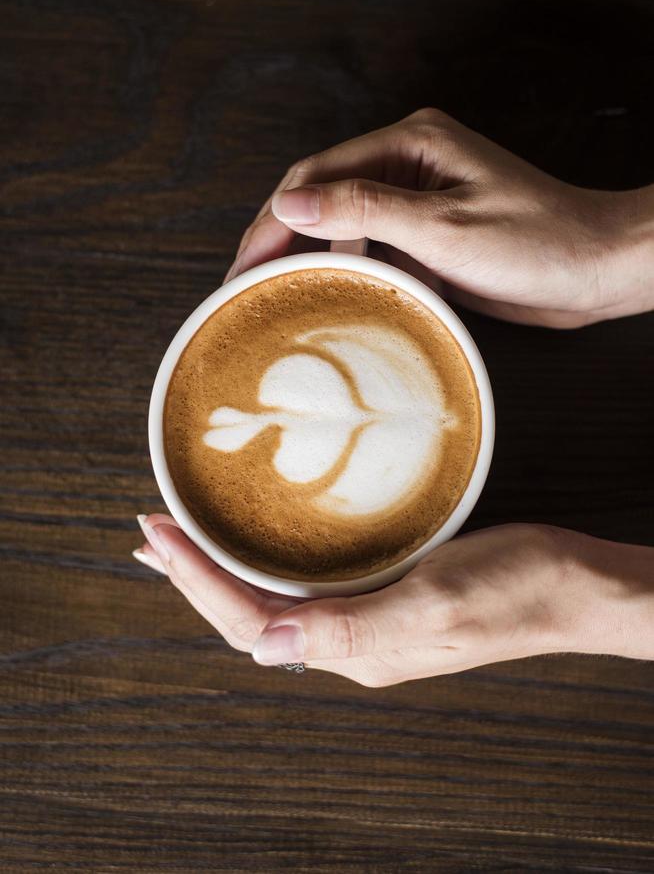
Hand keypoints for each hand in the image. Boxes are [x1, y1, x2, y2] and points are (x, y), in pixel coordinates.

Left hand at [134, 516, 653, 686]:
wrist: (573, 584)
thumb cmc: (516, 588)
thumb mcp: (436, 604)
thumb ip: (353, 629)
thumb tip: (266, 649)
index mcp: (356, 648)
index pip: (252, 622)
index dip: (197, 581)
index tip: (159, 535)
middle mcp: (352, 640)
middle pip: (250, 614)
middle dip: (193, 575)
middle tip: (151, 532)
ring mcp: (369, 618)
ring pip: (273, 598)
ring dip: (222, 569)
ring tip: (181, 542)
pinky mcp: (386, 592)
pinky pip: (305, 582)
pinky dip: (266, 560)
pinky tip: (258, 542)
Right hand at [226, 108, 653, 326]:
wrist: (595, 269)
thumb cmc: (537, 242)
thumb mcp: (444, 228)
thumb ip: (365, 210)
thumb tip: (290, 202)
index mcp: (411, 143)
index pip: (318, 175)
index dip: (273, 219)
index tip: (244, 264)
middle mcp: (409, 162)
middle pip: (323, 195)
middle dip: (280, 237)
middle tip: (245, 283)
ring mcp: (419, 198)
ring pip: (343, 223)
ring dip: (309, 255)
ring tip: (274, 294)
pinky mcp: (429, 232)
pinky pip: (373, 247)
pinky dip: (347, 269)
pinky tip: (328, 293)